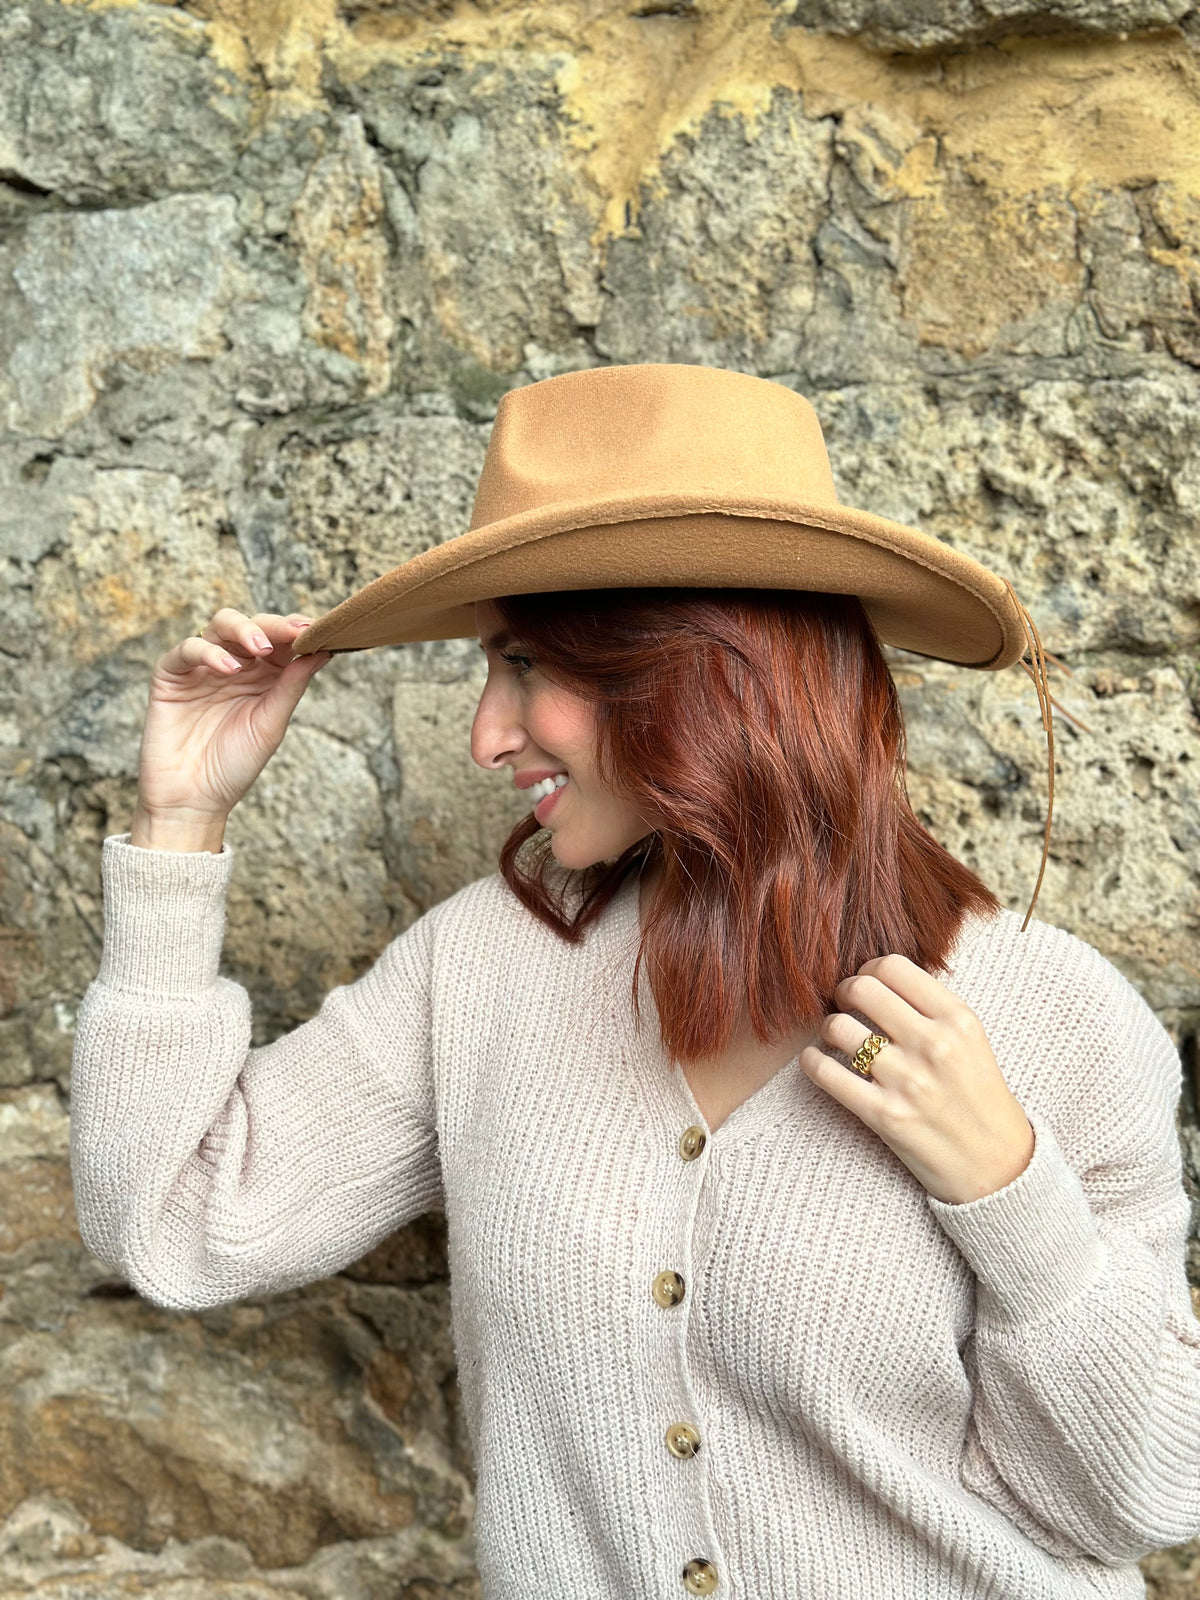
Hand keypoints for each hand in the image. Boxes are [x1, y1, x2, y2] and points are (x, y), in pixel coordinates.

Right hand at [135, 608, 332, 825]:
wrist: (193, 799)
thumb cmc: (235, 765)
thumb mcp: (271, 724)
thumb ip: (292, 686)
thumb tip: (324, 650)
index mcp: (264, 676)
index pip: (281, 641)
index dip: (297, 631)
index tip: (317, 630)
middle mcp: (235, 666)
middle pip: (253, 626)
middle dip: (274, 626)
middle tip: (294, 633)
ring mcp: (202, 668)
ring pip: (220, 626)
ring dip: (243, 630)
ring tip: (260, 648)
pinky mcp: (171, 676)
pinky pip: (187, 650)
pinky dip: (208, 652)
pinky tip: (229, 668)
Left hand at [799, 954, 1035, 1205]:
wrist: (998, 1166)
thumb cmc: (978, 1098)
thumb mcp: (971, 1040)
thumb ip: (930, 1007)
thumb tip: (876, 977)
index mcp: (957, 1019)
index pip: (892, 966)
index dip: (868, 970)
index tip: (866, 984)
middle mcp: (934, 1044)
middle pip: (860, 989)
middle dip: (843, 993)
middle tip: (843, 1006)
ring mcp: (908, 1080)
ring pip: (838, 1027)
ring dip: (828, 1029)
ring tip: (837, 1040)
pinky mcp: (884, 1115)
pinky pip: (825, 1072)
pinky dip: (812, 1062)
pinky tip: (817, 1062)